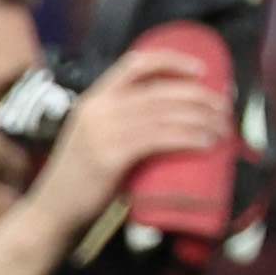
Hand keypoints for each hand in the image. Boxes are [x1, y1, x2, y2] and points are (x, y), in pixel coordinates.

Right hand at [25, 43, 231, 241]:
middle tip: (225, 108)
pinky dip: (188, 138)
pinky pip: (159, 139)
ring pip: (165, 114)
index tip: (200, 70)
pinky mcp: (111, 157)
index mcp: (94, 99)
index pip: (136, 64)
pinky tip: (206, 143)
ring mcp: (103, 131)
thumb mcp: (93, 139)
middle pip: (160, 91)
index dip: (173, 62)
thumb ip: (120, 125)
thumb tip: (164, 123)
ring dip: (201, 119)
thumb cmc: (78, 181)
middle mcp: (98, 108)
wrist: (50, 213)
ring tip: (223, 129)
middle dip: (200, 96)